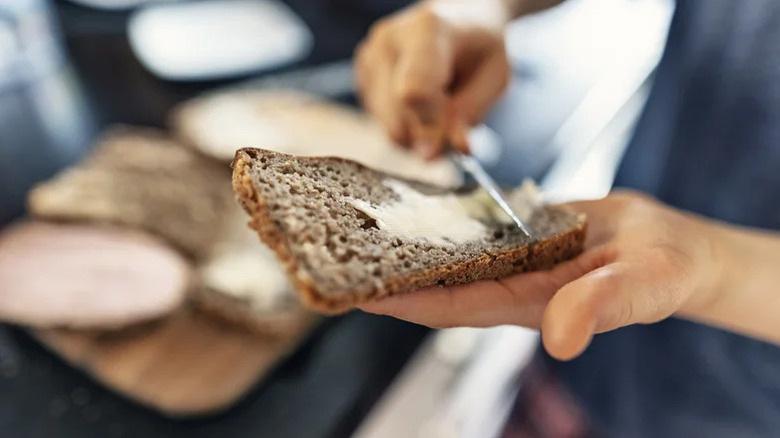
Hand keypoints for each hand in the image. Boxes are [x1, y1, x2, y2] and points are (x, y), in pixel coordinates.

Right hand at [355, 1, 512, 157]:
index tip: (440, 152)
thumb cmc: (480, 45)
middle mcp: (388, 40)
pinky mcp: (361, 74)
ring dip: (416, 132)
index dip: (427, 128)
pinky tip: (420, 103)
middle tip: (451, 131)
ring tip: (438, 108)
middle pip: (396, 117)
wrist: (456, 18)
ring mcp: (369, 56)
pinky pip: (380, 122)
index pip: (414, 92)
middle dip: (426, 136)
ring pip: (386, 125)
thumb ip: (471, 111)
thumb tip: (456, 148)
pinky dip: (404, 124)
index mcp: (427, 31)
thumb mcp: (494, 75)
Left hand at [359, 192, 726, 359]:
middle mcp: (503, 282)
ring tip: (355, 218)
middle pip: (431, 280)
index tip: (351, 289)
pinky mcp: (513, 232)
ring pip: (443, 251)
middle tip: (333, 250)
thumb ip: (600, 306)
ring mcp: (506, 257)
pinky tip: (408, 195)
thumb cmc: (660, 272)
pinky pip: (466, 224)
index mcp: (522, 303)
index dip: (397, 300)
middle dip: (384, 270)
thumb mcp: (639, 286)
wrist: (667, 246)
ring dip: (403, 240)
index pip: (445, 306)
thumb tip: (560, 337)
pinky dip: (438, 214)